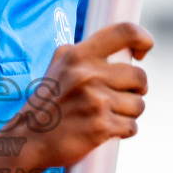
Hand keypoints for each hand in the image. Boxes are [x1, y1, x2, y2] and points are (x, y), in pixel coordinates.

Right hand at [12, 22, 152, 170]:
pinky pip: (131, 127)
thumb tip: (117, 44)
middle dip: (137, 89)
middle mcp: (88, 75)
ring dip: (130, 113)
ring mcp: (96, 101)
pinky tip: (107, 130)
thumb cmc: (47, 104)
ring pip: (138, 105)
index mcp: (78, 56)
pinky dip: (124, 130)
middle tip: (122, 96)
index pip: (124, 32)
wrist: (29, 139)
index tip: (143, 51)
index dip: (143, 38)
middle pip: (139, 76)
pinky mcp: (101, 127)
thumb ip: (82, 52)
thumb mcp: (57, 67)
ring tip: (109, 115)